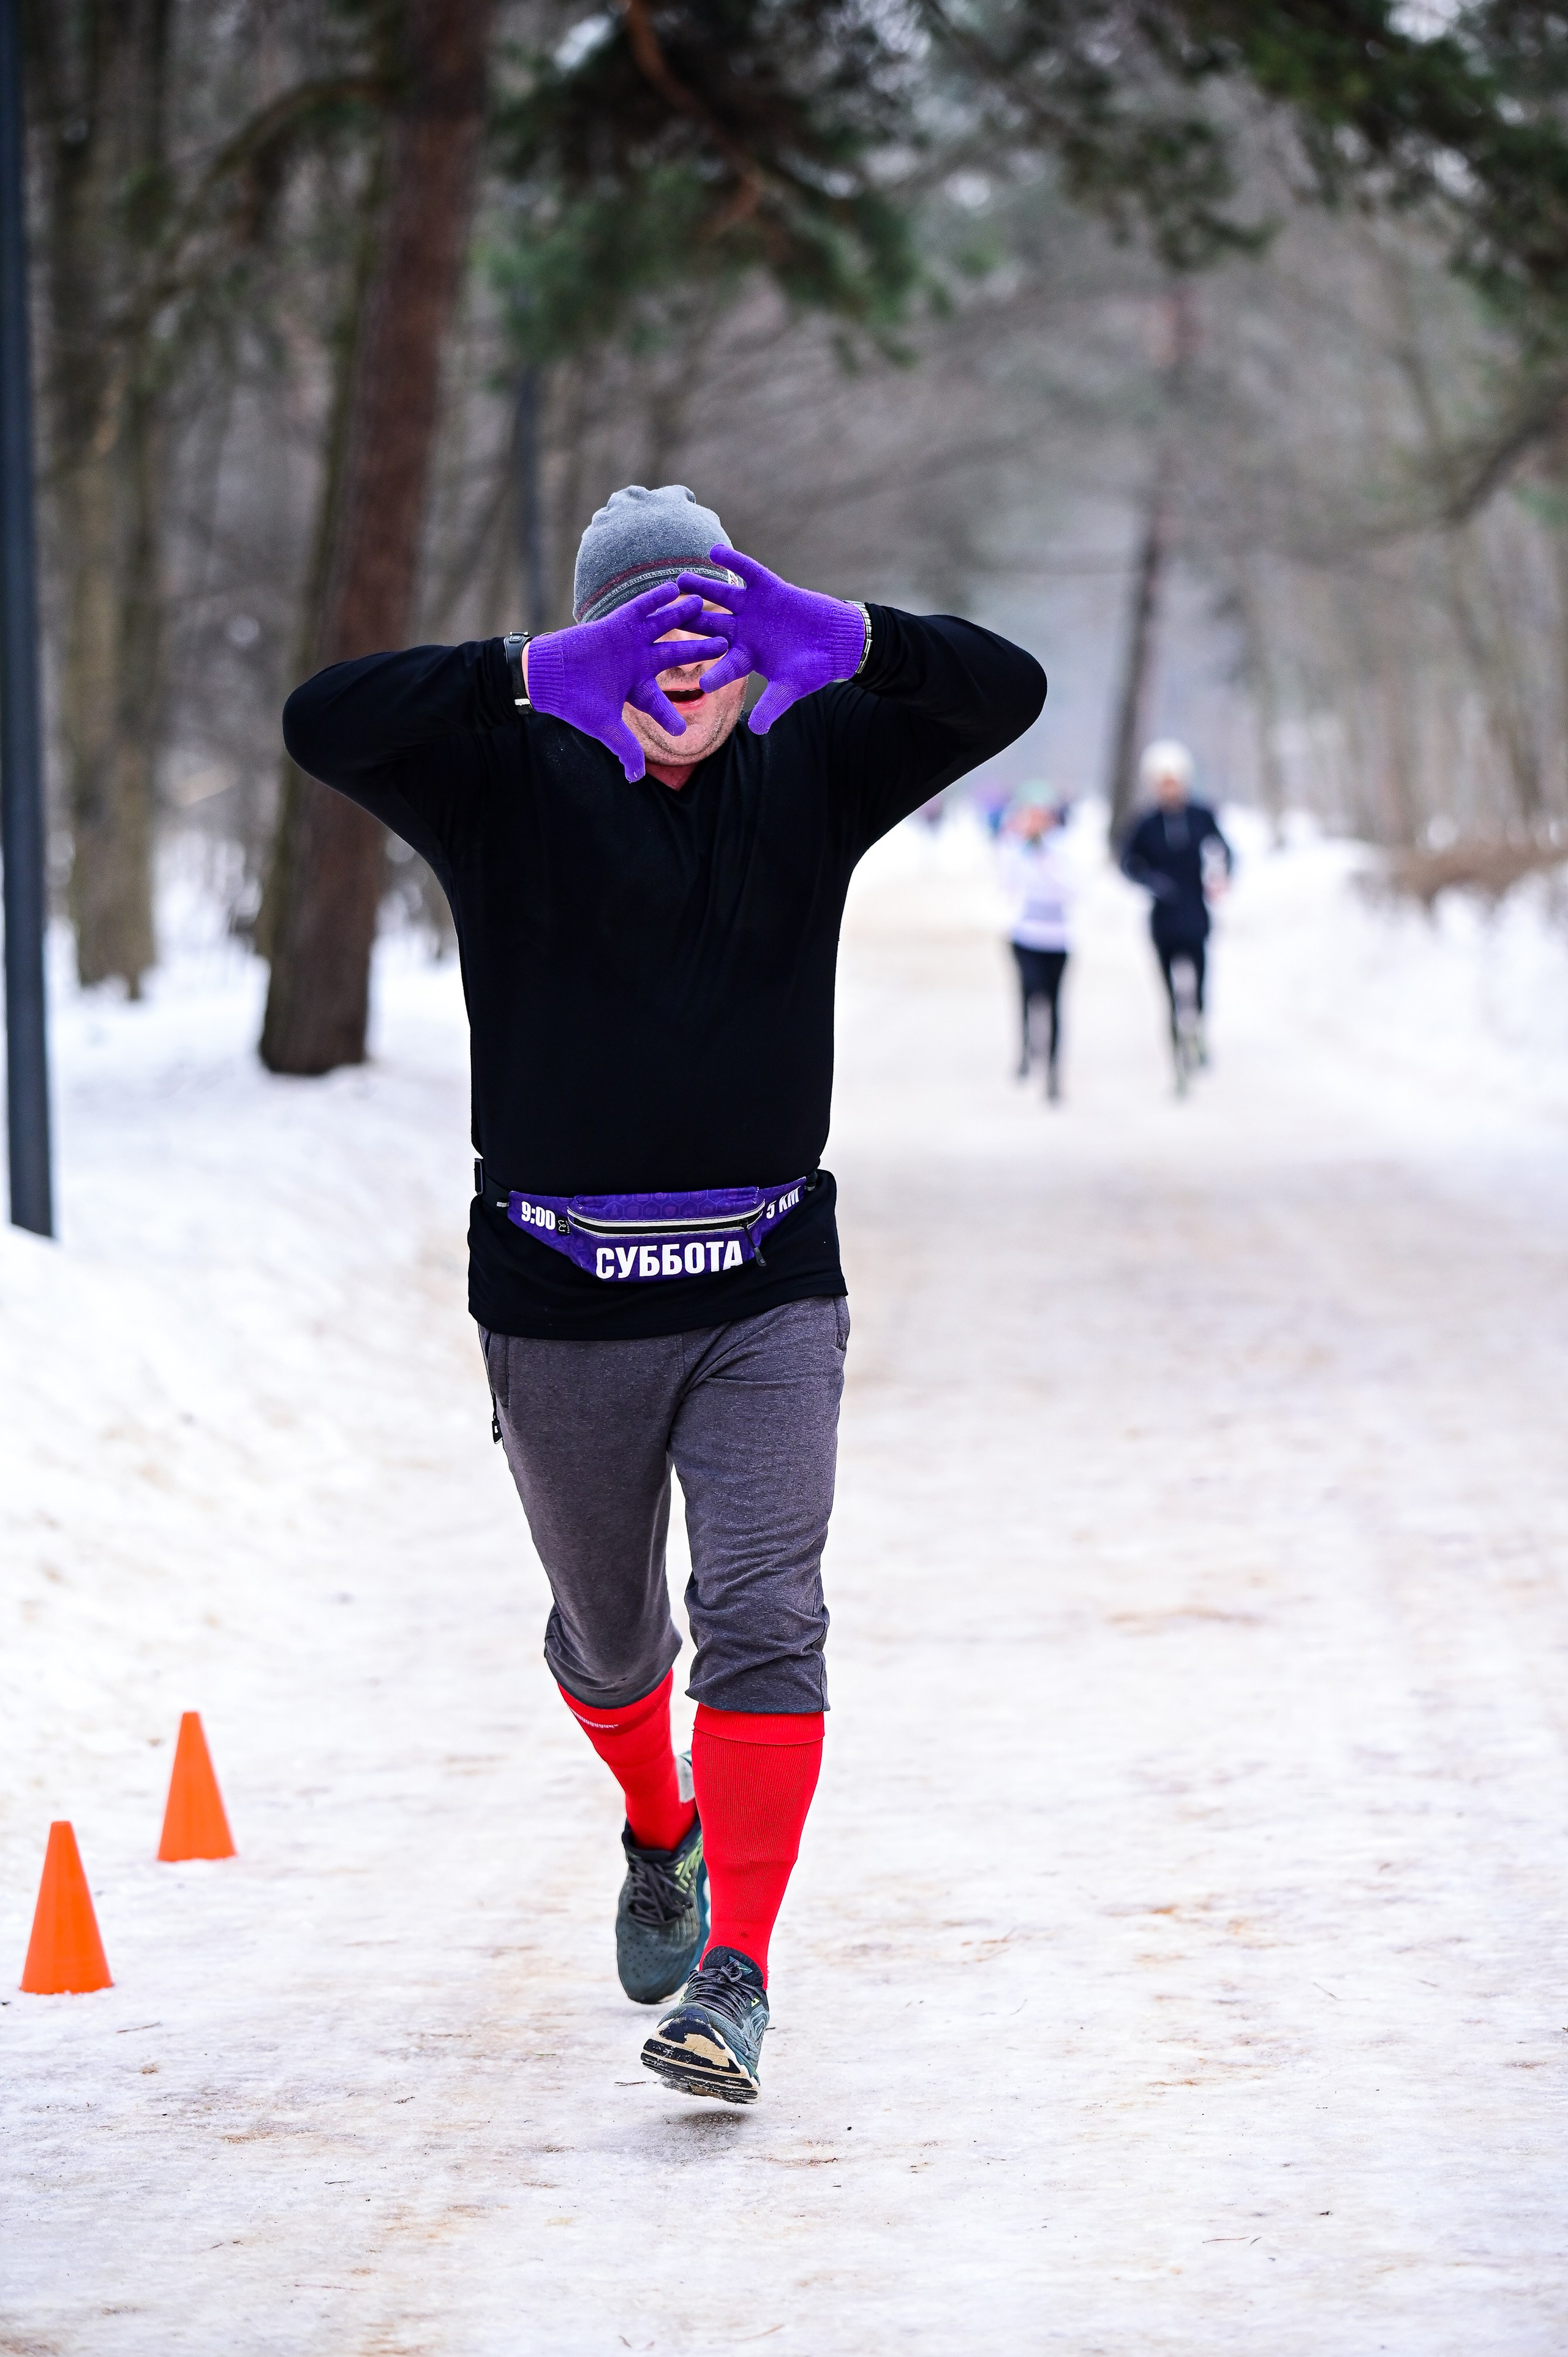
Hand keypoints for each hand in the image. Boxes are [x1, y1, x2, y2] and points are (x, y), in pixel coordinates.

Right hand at [522, 588, 728, 779]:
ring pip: (662, 627)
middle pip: (674, 655)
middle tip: (724, 645)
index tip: (685, 728)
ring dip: (682, 615)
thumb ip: (624, 748)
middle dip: (698, 651)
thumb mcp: (604, 727)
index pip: (660, 702)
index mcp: (635, 688)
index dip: (671, 714)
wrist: (546, 676)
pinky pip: (640, 608)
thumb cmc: (574, 702)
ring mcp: (628, 643)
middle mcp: (636, 663)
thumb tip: (636, 778)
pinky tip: (674, 587)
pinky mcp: (616, 624)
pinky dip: (655, 598)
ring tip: (704, 603)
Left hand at [676, 546, 865, 733]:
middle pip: (710, 626)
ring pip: (721, 597)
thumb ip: (772, 705)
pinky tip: (714, 551)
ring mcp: (753, 609)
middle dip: (690, 621)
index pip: (724, 665)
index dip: (715, 673)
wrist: (837, 640)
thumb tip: (756, 730)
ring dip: (702, 587)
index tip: (700, 682)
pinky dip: (733, 562)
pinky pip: (747, 572)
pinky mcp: (769, 588)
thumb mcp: (791, 687)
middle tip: (666, 617)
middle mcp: (743, 631)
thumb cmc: (814, 668)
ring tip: (680, 579)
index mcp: (745, 657)